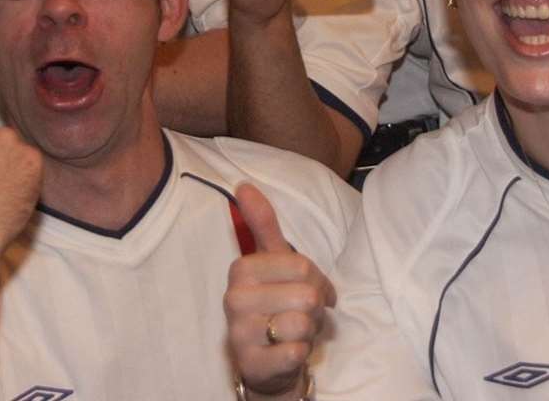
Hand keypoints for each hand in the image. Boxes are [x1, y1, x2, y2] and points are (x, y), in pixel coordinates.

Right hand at [225, 183, 333, 399]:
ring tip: (293, 332)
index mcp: (241, 269)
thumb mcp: (271, 262)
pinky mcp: (252, 364)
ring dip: (309, 331)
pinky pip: (297, 352)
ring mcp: (240, 333)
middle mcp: (234, 299)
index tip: (302, 288)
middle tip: (299, 314)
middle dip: (314, 309)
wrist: (265, 361)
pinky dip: (301, 353)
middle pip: (307, 294)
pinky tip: (287, 352)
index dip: (315, 281)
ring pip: (303, 323)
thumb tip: (243, 184)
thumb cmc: (274, 304)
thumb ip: (262, 223)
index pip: (303, 266)